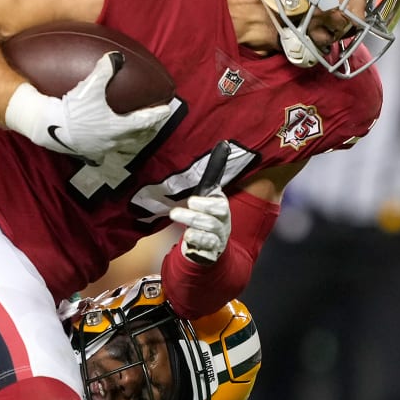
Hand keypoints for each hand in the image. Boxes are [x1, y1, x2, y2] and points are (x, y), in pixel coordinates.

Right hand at [5, 52, 171, 163]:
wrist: (50, 128)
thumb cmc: (73, 108)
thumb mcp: (89, 86)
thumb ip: (104, 70)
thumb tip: (115, 56)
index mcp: (118, 125)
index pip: (144, 120)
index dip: (156, 115)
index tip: (165, 111)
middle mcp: (113, 140)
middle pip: (137, 137)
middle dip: (147, 131)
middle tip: (154, 124)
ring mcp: (101, 149)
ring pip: (123, 147)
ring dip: (132, 141)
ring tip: (135, 136)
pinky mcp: (88, 154)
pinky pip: (103, 154)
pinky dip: (109, 149)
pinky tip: (105, 148)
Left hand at [169, 142, 231, 264]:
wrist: (212, 246)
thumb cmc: (208, 215)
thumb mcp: (210, 194)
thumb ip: (214, 172)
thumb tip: (224, 143)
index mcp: (221, 208)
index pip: (219, 205)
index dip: (206, 204)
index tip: (191, 201)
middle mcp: (222, 225)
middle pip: (212, 222)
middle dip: (194, 217)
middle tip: (175, 214)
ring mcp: (217, 242)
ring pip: (207, 238)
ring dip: (192, 233)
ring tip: (182, 231)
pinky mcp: (209, 256)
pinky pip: (203, 254)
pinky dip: (194, 248)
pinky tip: (187, 245)